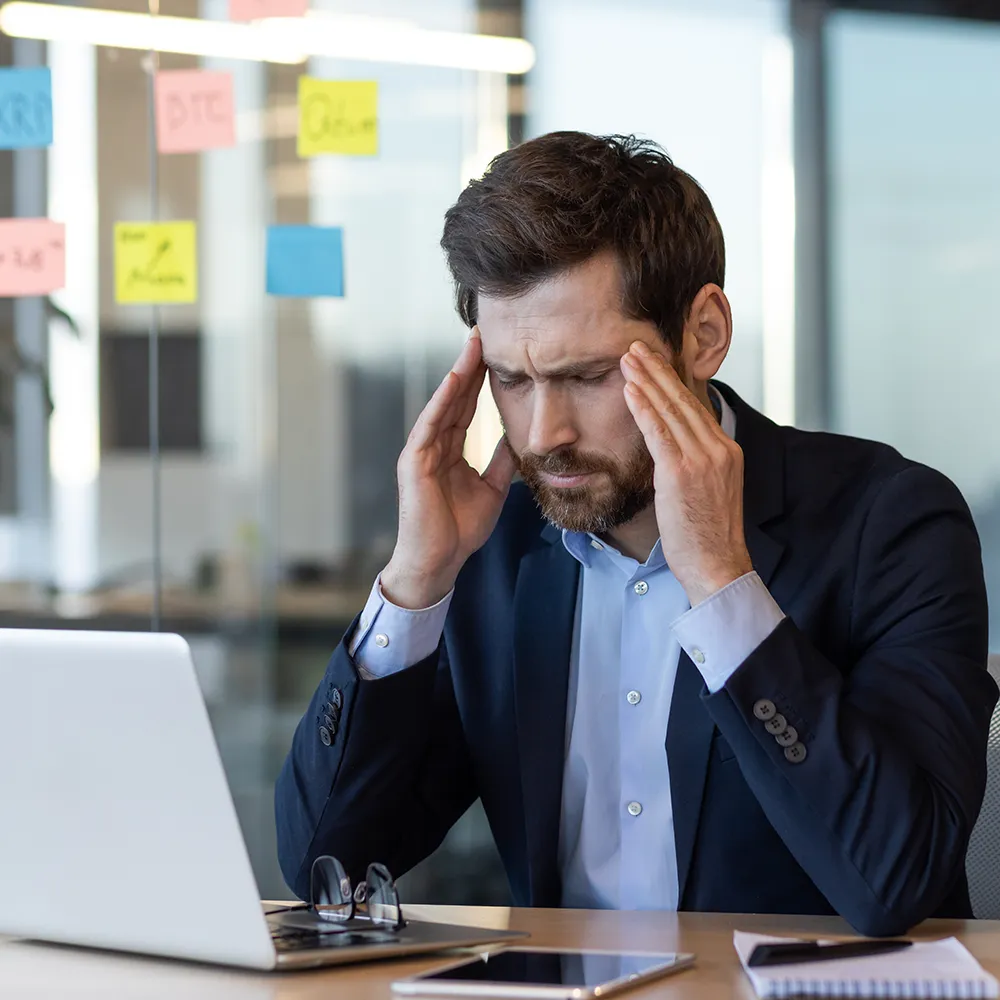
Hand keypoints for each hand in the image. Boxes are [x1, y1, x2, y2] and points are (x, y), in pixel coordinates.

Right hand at [381, 329, 516, 608]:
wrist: (439, 561)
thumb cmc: (460, 530)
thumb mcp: (492, 488)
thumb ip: (501, 461)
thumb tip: (517, 437)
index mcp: (449, 450)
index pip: (466, 407)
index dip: (480, 380)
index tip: (496, 352)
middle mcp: (433, 445)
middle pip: (454, 398)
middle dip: (470, 366)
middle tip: (484, 333)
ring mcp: (421, 451)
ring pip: (442, 404)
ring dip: (457, 374)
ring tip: (472, 345)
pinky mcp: (414, 462)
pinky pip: (430, 425)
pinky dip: (442, 400)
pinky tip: (455, 379)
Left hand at [620, 341, 751, 605]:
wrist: (718, 566)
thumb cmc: (707, 538)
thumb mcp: (709, 493)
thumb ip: (695, 467)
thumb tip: (672, 454)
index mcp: (727, 452)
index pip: (696, 408)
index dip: (673, 383)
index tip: (655, 363)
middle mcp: (719, 450)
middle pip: (684, 400)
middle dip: (658, 371)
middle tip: (637, 348)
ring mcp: (703, 460)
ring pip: (671, 410)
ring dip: (646, 380)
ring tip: (627, 359)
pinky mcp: (682, 473)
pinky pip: (659, 433)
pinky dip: (643, 408)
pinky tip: (630, 390)